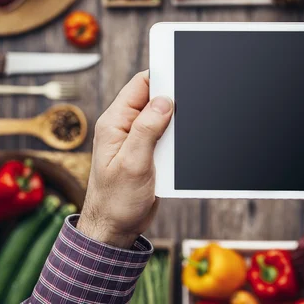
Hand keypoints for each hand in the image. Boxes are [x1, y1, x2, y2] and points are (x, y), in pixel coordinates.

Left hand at [77, 71, 172, 248]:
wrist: (115, 230)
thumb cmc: (115, 201)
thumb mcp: (133, 163)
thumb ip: (147, 129)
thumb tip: (164, 101)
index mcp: (115, 123)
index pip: (139, 86)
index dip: (161, 78)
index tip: (182, 75)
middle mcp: (125, 128)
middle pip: (155, 100)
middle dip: (173, 104)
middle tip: (188, 113)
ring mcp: (137, 141)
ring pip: (165, 120)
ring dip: (176, 128)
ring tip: (177, 145)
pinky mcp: (148, 154)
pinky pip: (167, 139)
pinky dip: (176, 143)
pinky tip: (178, 154)